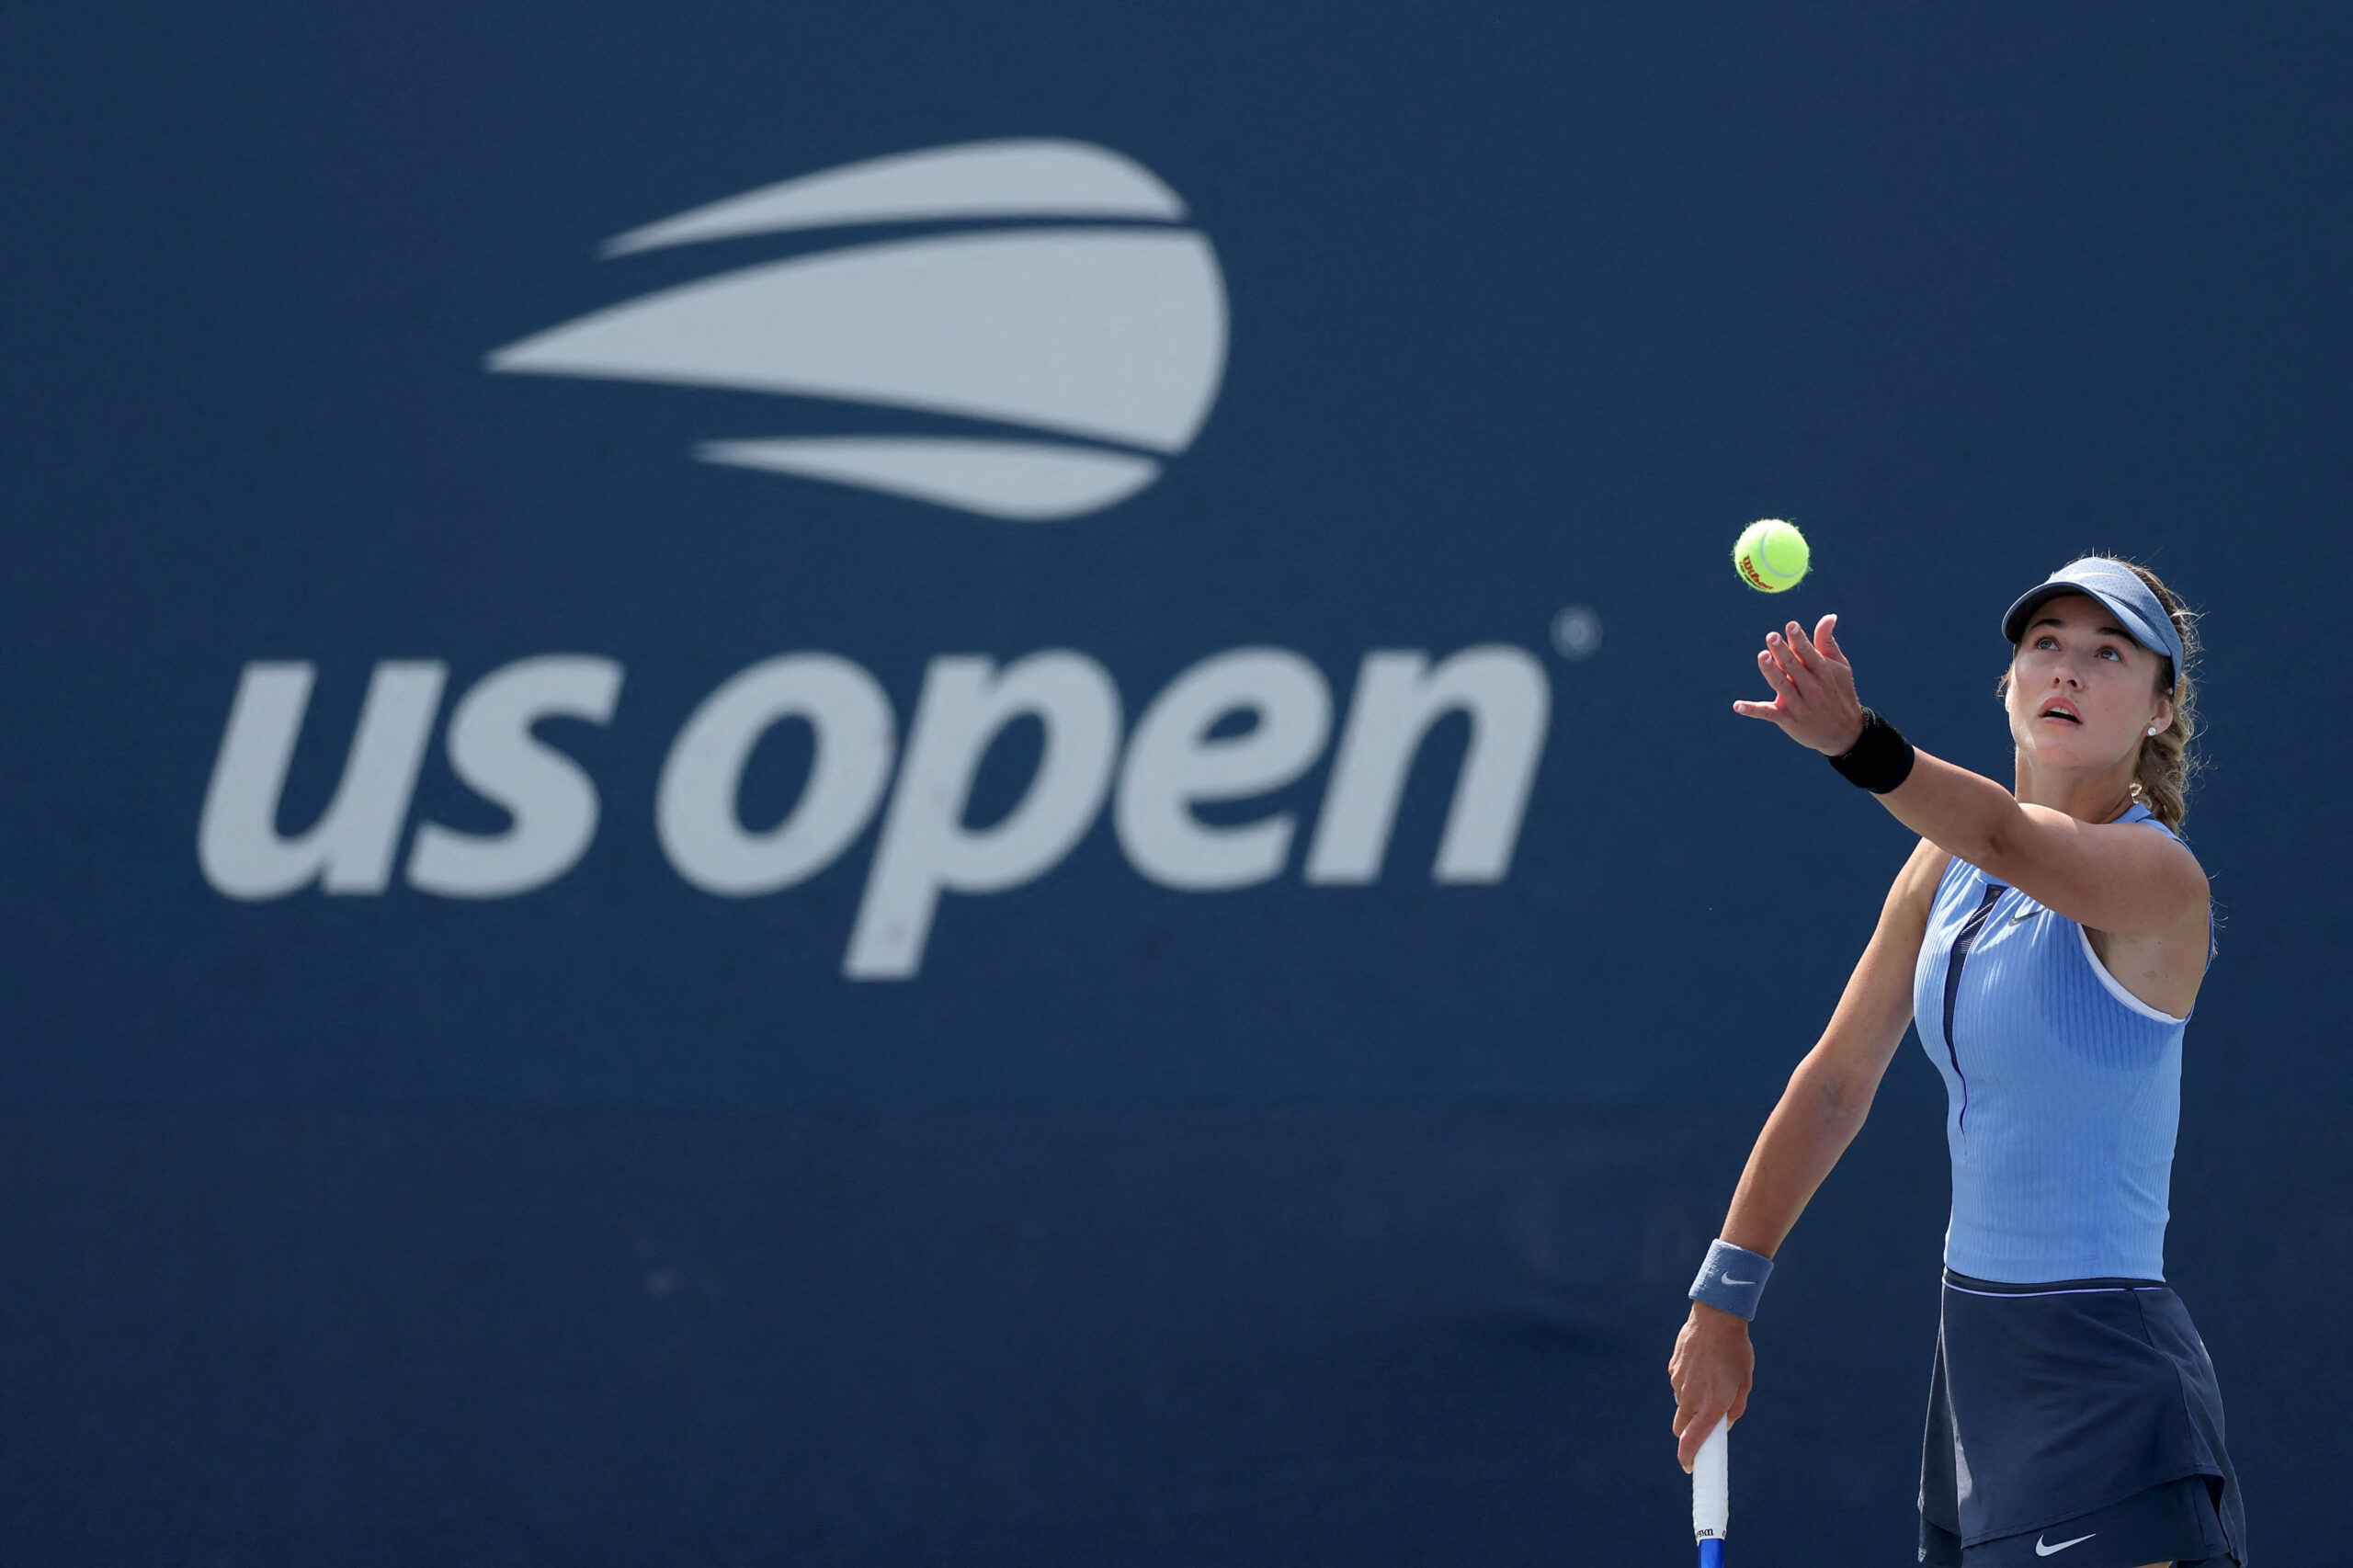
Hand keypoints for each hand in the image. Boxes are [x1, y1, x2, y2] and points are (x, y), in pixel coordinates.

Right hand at [1668, 1302, 1753, 1471]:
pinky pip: (1678, 1385)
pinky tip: (1701, 1369)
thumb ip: (1735, 1409)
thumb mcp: (1744, 1383)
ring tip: (1710, 1385)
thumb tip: (1724, 1424)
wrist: (1716, 1318)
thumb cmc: (1736, 1352)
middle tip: (1703, 1428)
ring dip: (1691, 1406)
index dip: (1689, 1459)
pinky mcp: (1672, 1369)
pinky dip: (1688, 1386)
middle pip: (1680, 1428)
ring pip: (1681, 1405)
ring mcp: (1678, 1382)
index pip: (1692, 1442)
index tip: (1691, 1468)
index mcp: (1712, 1404)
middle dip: (1688, 1434)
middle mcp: (1691, 1396)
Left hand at [1733, 614, 1866, 755]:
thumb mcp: (1839, 667)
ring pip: (1781, 685)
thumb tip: (1829, 616)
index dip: (1799, 639)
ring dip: (1771, 671)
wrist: (1845, 733)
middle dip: (1782, 651)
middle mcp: (1810, 687)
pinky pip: (1767, 713)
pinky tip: (1737, 706)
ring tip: (1762, 656)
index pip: (1809, 653)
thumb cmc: (1839, 692)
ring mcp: (1798, 704)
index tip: (1791, 625)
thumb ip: (1827, 642)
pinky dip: (1752, 710)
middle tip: (1771, 636)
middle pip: (1793, 666)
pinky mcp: (1786, 718)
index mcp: (1822, 671)